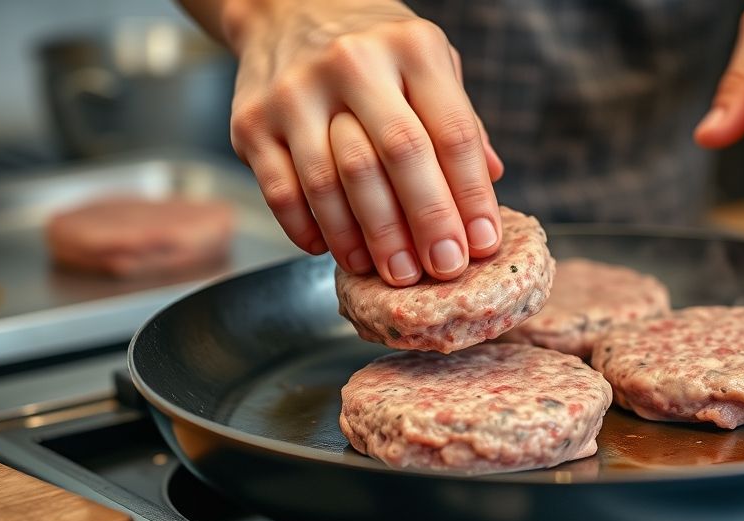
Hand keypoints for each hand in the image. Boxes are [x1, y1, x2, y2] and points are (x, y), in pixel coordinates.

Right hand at [223, 0, 503, 284]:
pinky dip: (309, 230)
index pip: (452, 132)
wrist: (286, 8)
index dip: (471, 196)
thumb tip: (492, 178)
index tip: (483, 245)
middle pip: (397, 154)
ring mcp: (295, 92)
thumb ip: (460, 119)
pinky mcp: (251, 121)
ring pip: (334, 181)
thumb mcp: (429, 62)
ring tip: (391, 271)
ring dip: (366, 238)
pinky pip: (281, 191)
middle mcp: (353, 62)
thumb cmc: (374, 48)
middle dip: (425, 221)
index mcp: (411, 49)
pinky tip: (333, 251)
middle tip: (442, 268)